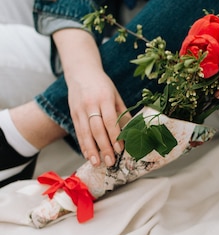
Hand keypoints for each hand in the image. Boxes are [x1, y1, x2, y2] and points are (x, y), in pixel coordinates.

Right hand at [54, 28, 129, 166]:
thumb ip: (122, 113)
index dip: (115, 136)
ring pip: (85, 133)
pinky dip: (83, 145)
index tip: (120, 149)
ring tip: (97, 163)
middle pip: (97, 129)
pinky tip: (87, 155)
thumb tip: (131, 132)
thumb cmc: (102, 84)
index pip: (110, 120)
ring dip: (91, 150)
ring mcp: (79, 109)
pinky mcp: (73, 114)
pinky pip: (78, 132)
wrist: (81, 71)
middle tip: (111, 162)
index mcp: (104, 98)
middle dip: (104, 147)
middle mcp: (90, 104)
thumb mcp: (116, 94)